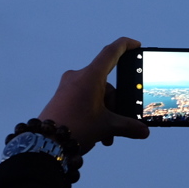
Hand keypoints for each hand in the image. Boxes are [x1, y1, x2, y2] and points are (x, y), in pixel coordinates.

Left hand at [38, 37, 149, 153]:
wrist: (45, 142)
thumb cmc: (75, 127)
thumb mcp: (106, 126)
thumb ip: (127, 126)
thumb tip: (143, 131)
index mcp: (91, 76)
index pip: (111, 53)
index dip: (125, 46)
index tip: (136, 45)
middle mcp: (78, 77)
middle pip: (106, 85)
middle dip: (115, 105)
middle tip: (118, 124)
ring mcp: (68, 87)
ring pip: (96, 96)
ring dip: (105, 114)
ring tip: (106, 135)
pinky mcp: (62, 97)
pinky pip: (85, 100)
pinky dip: (94, 114)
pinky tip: (97, 134)